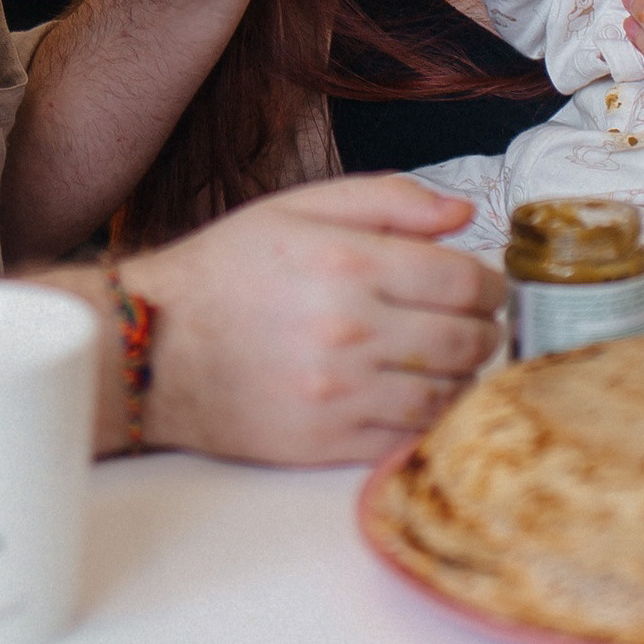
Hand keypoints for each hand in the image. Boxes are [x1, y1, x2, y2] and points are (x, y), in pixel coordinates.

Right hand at [117, 176, 505, 464]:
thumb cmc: (225, 272)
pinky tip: (412, 396)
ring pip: (446, 394)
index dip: (489, 284)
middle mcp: (350, 329)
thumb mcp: (297, 208)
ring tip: (442, 360)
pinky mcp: (325, 443)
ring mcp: (339, 393)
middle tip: (471, 325)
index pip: (465, 281)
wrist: (154, 347)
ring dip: (461, 378)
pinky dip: (426, 419)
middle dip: (483, 330)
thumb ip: (386, 200)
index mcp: (348, 262)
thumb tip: (461, 214)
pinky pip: (408, 437)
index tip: (482, 287)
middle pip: (468, 340)